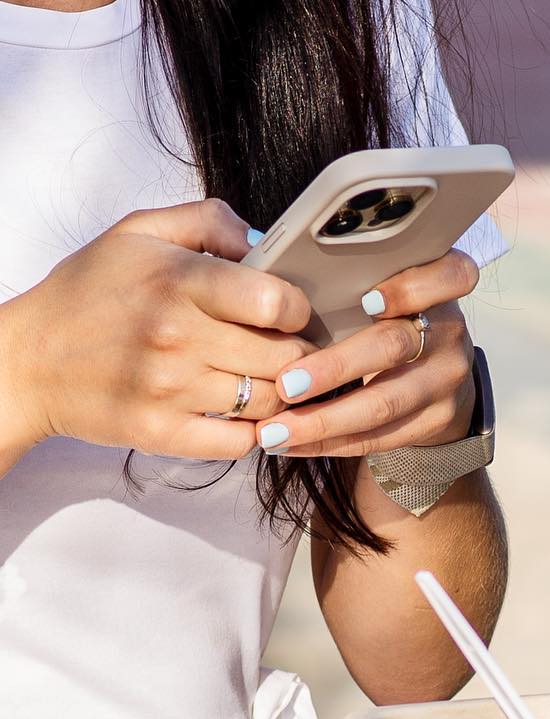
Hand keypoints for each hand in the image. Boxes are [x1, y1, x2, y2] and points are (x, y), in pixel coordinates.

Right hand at [0, 199, 311, 461]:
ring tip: (267, 379)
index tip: (291, 311)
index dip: (298, 309)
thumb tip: (266, 242)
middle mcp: (176, 338)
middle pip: (284, 358)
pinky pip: (243, 443)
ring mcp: (171, 391)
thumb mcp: (138, 234)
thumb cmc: (90, 293)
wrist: (29, 360)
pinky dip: (256, 432)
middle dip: (299, 353)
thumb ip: (208, 224)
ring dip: (281, 393)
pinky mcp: (164, 434)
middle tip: (289, 349)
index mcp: (175, 283)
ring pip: (272, 402)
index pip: (273, 302)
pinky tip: (246, 414)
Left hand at [255, 248, 480, 458]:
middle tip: (286, 384)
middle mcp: (449, 332)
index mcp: (438, 286)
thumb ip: (345, 274)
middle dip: (336, 368)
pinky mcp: (438, 420)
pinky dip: (333, 443)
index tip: (367, 300)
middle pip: (394, 346)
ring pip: (386, 404)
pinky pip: (382, 438)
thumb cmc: (386, 316)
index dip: (412, 287)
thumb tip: (262, 262)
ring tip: (276, 431)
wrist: (437, 373)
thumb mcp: (381, 283)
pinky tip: (294, 443)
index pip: (450, 276)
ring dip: (325, 421)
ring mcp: (448, 380)